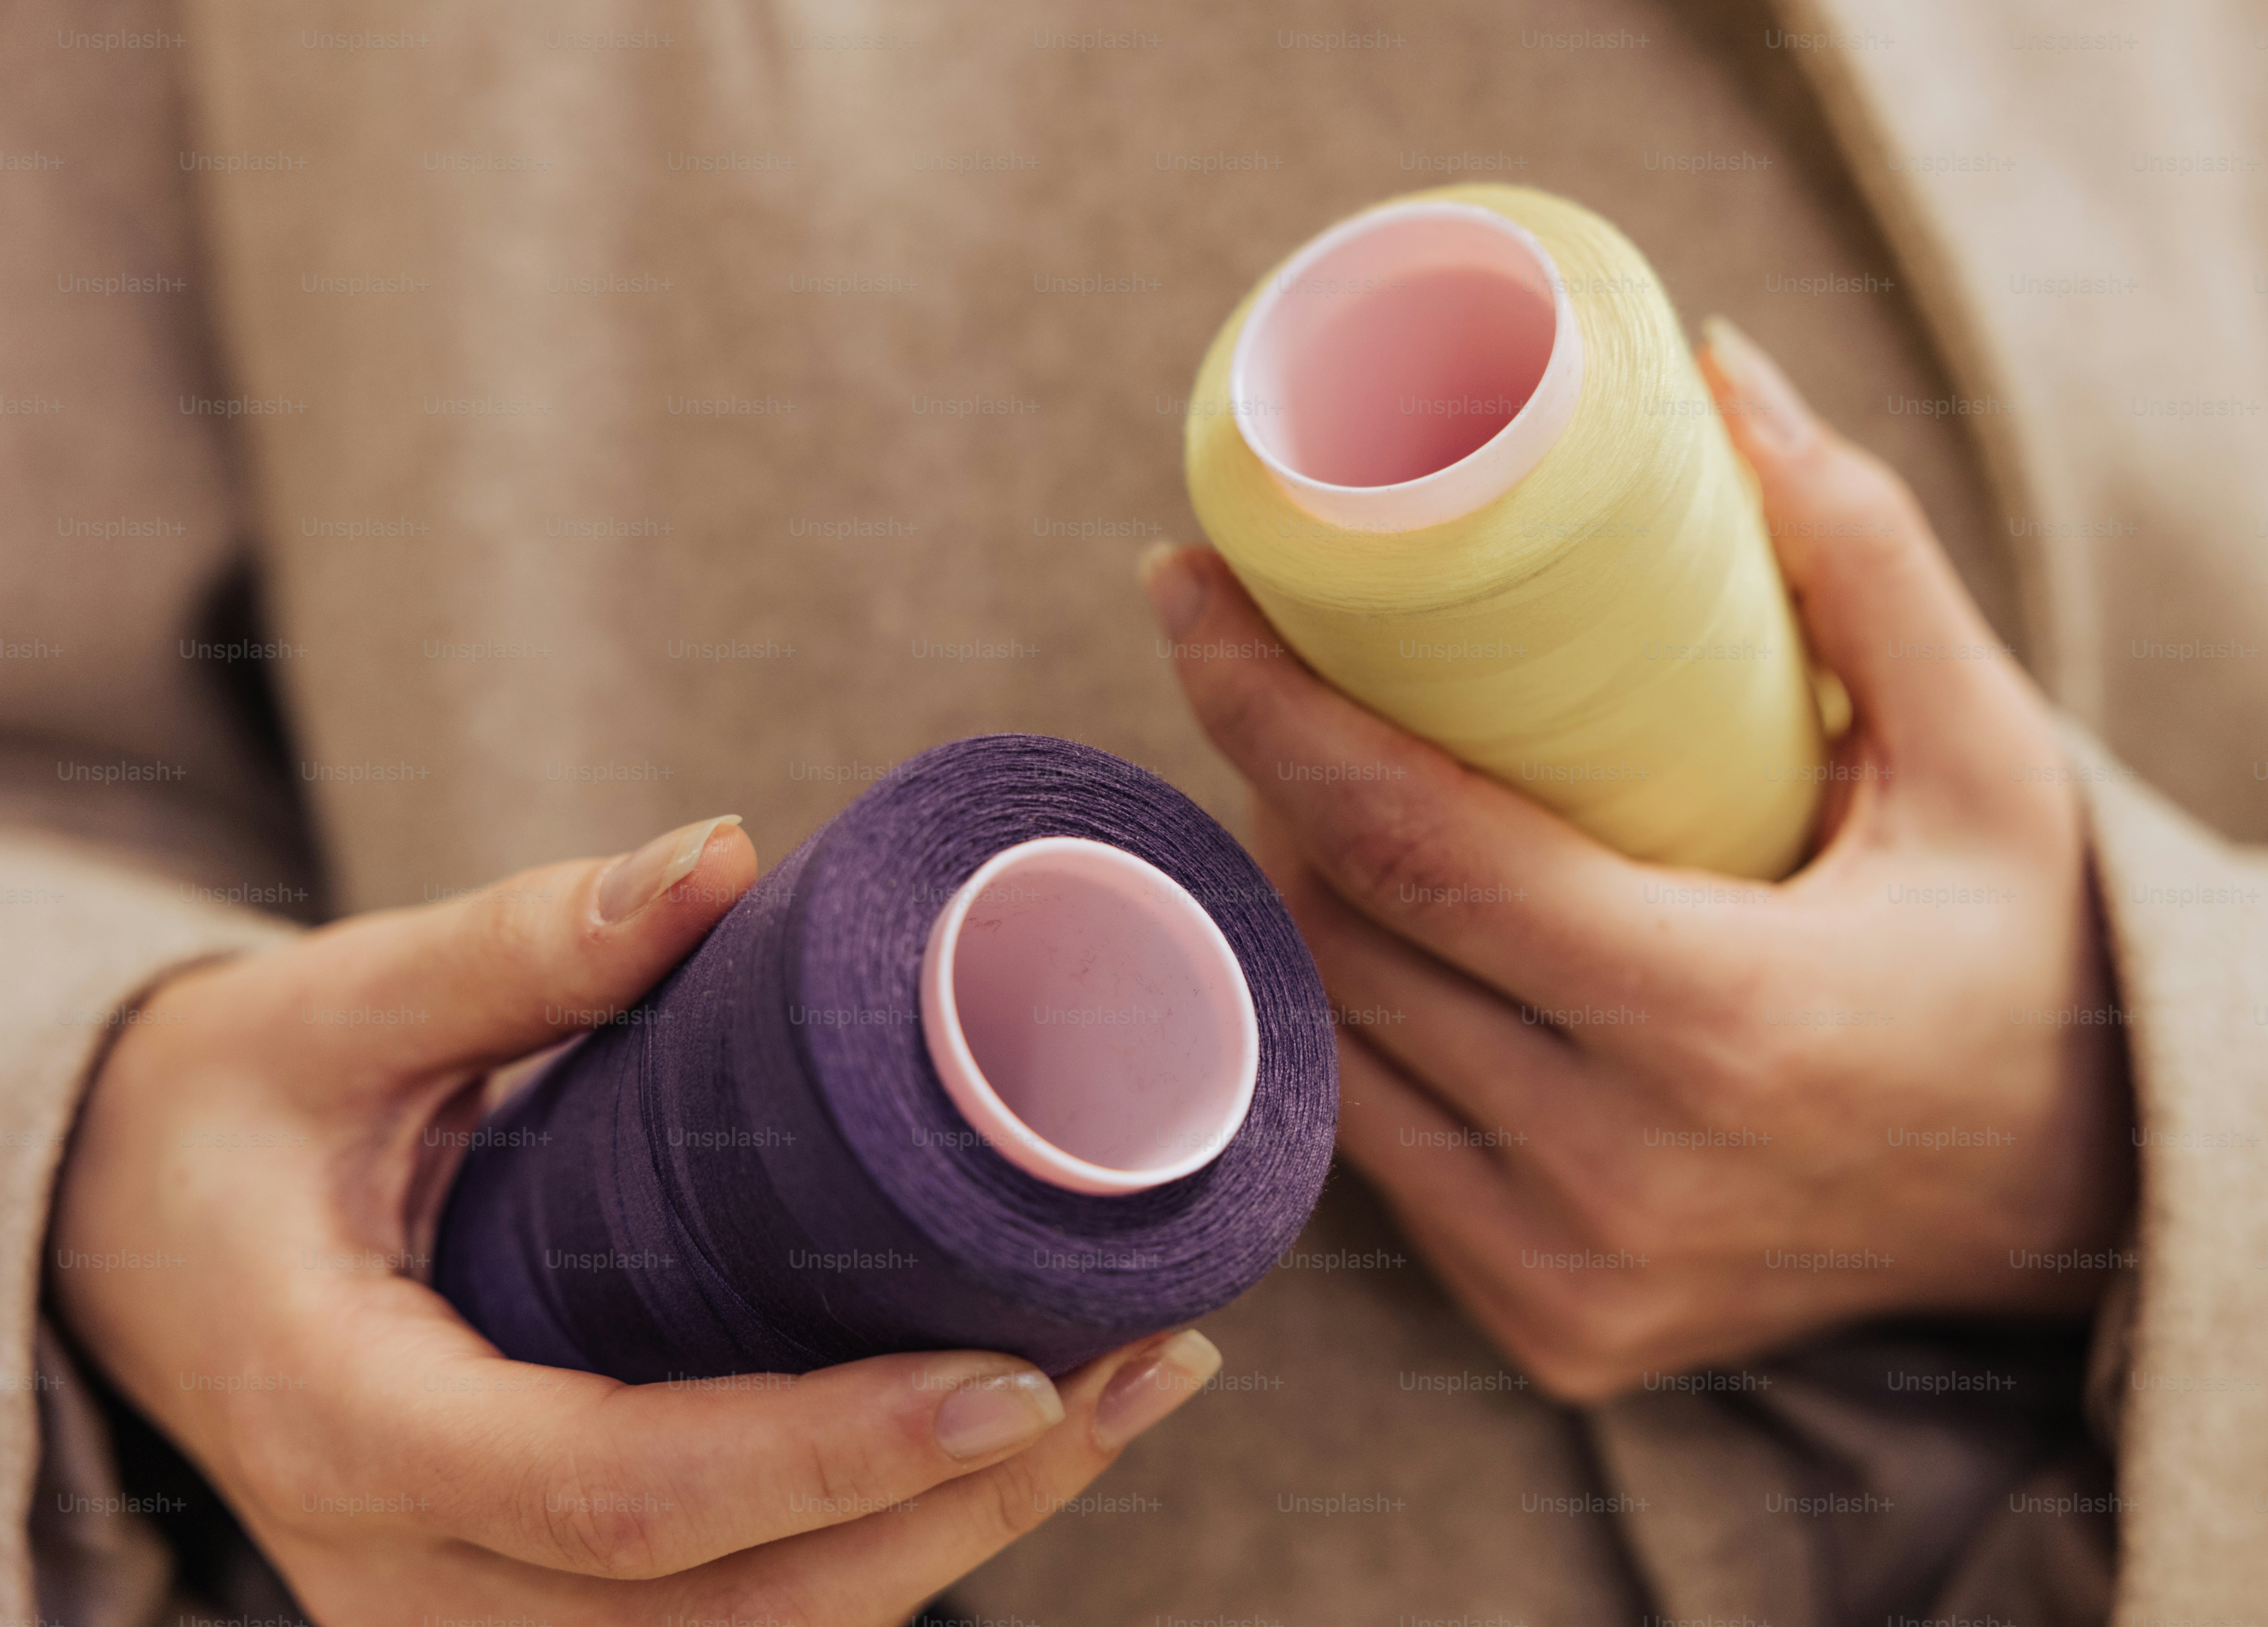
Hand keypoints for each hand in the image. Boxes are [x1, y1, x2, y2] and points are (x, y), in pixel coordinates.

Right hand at [48, 816, 1219, 1622]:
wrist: (131, 1239)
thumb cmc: (227, 1122)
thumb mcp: (325, 1012)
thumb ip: (514, 946)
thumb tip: (719, 865)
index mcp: (354, 1426)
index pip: (625, 1491)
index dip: (832, 1453)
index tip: (1022, 1377)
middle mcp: (413, 1574)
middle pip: (730, 1608)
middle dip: (960, 1508)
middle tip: (1149, 1364)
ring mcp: (472, 1615)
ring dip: (960, 1534)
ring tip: (1136, 1386)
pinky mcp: (530, 1598)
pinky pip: (735, 1613)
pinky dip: (887, 1539)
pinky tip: (1015, 1432)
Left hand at [1139, 319, 2131, 1399]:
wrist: (2074, 1207)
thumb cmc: (2029, 957)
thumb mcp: (1995, 757)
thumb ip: (1865, 561)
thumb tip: (1717, 368)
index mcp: (1728, 1023)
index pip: (1416, 848)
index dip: (1270, 704)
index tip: (1188, 585)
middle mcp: (1628, 1174)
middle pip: (1350, 940)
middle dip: (1270, 782)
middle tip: (1261, 662)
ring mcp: (1576, 1275)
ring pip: (1336, 1049)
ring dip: (1293, 900)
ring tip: (1310, 783)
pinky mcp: (1551, 1329)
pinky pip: (1377, 1149)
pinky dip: (1346, 1025)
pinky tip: (1368, 932)